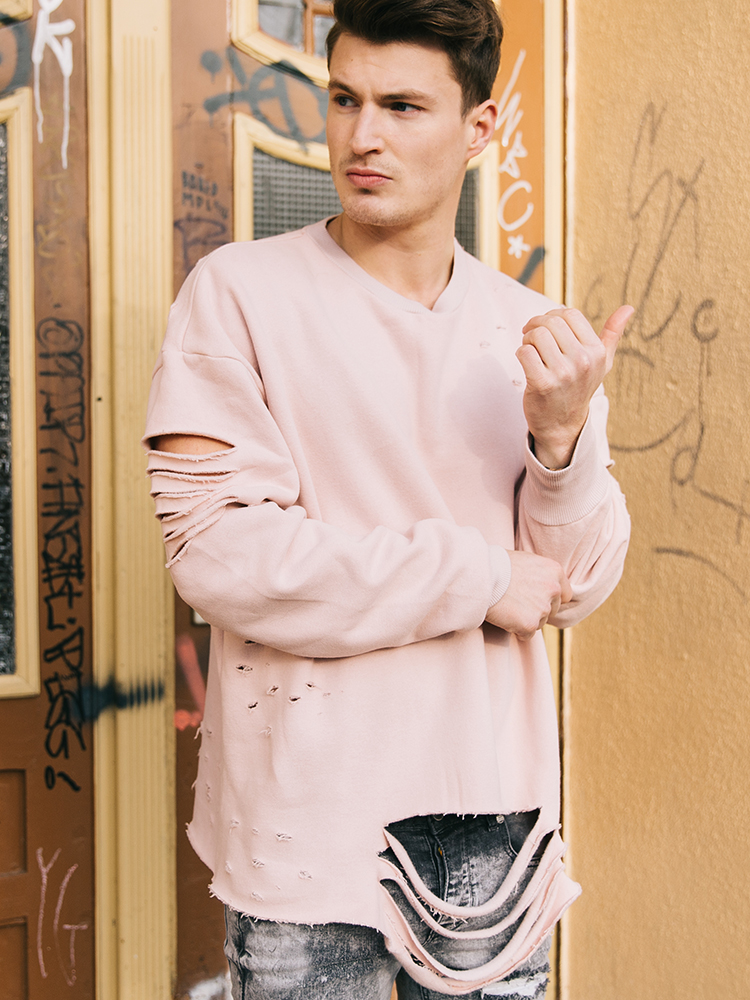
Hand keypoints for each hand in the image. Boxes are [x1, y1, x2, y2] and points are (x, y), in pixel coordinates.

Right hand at [486, 550, 572, 640]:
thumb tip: (547, 587)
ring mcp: (543, 608)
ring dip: (526, 619)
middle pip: (553, 610)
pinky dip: (516, 630)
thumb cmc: (496, 564)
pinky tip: (504, 617)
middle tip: (517, 603)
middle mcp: (553, 589)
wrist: (479, 576)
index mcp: (555, 571)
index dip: (550, 599)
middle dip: (537, 610)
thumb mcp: (526, 560)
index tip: (536, 599)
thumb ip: (541, 574)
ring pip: (540, 623)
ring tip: (508, 607)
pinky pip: (527, 634)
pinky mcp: (530, 624)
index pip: (564, 594)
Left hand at [517, 305, 633, 468]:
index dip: (553, 316)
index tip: (547, 328)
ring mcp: (563, 374)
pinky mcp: (542, 384)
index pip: (570, 314)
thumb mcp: (602, 363)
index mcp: (597, 352)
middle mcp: (583, 361)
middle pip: (551, 322)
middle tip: (531, 337)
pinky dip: (520, 353)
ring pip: (536, 335)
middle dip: (536, 325)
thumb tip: (628, 308)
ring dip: (527, 339)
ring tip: (530, 349)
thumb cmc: (579, 388)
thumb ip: (612, 334)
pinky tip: (526, 362)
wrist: (562, 425)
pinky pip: (525, 352)